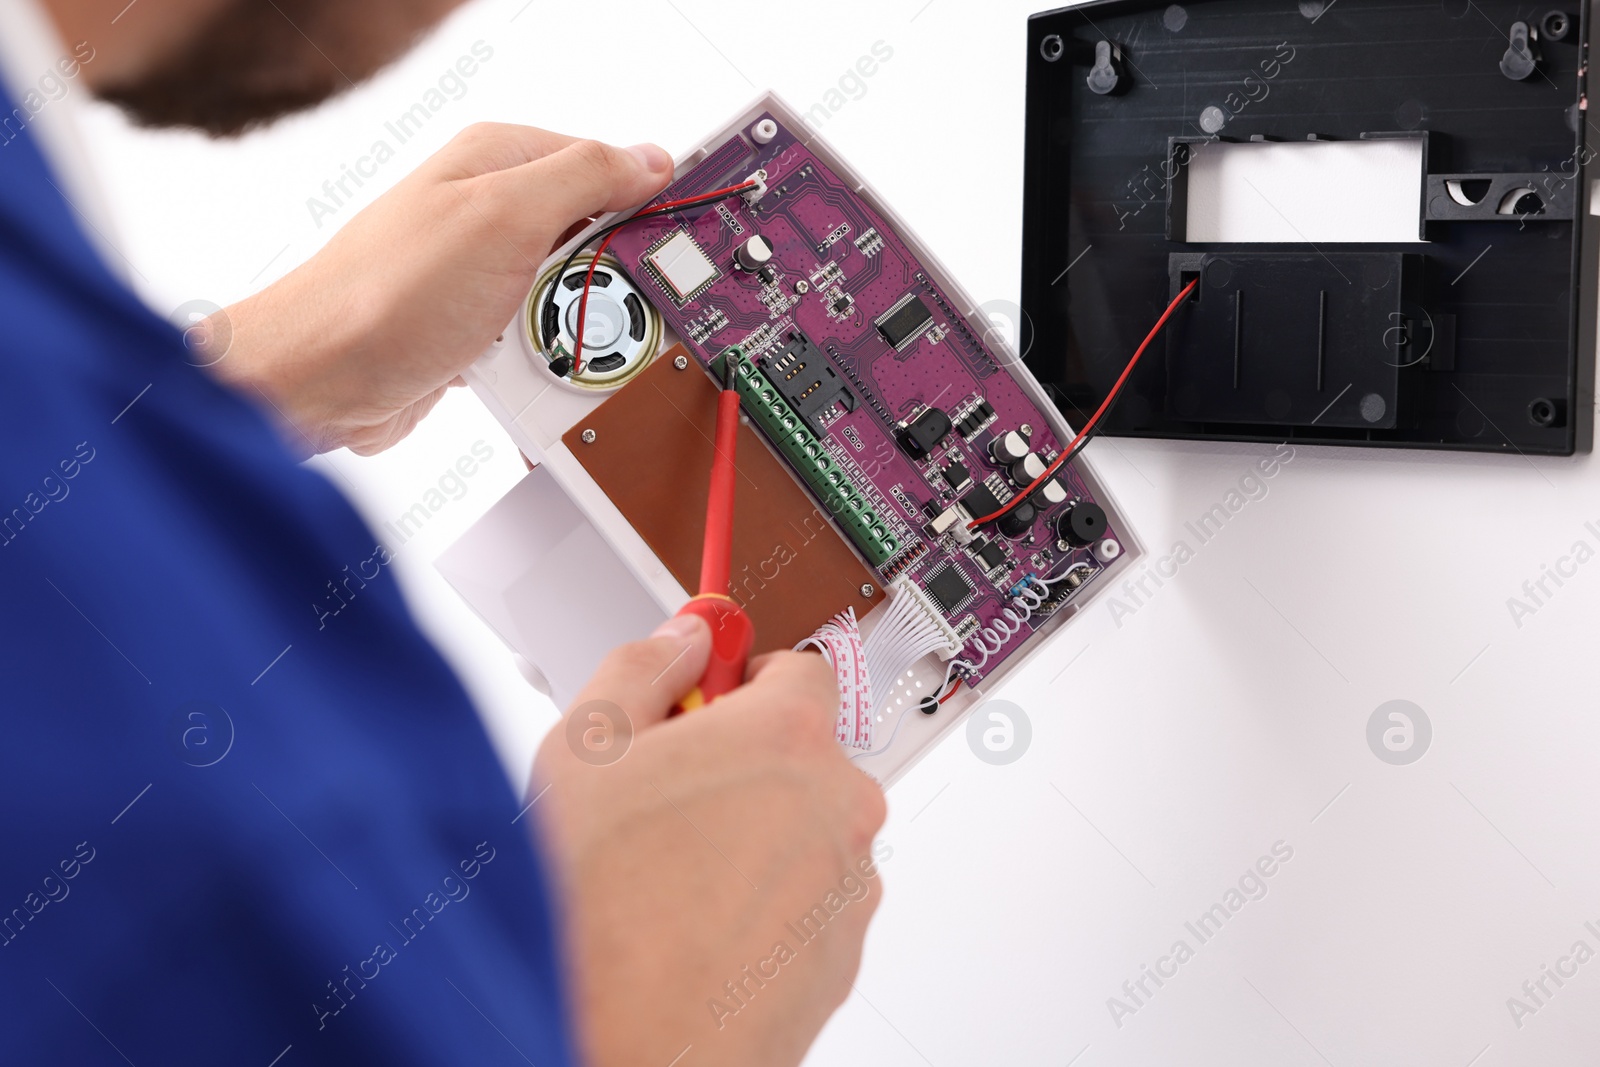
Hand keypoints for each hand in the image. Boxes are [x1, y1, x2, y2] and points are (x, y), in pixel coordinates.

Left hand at [208, 124, 673, 454]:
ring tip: (539, 340)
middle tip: (594, 302)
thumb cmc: (381, 296)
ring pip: (574, 300)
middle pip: (597, 241)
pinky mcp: (477, 330)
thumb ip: (582, 176)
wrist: (316, 382)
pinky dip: (544, 364)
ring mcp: (483, 273)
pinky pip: (541, 344)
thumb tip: (648, 157)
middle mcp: (489, 211)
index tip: (685, 236)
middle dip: (606, 283)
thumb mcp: (501, 218)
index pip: (607, 164)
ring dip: (570, 331)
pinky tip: (524, 370)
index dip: (650, 202)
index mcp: (498, 161)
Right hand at [531, 615, 887, 1066]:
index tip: (710, 692)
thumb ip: (643, 667)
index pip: (797, 667)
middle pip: (802, 752)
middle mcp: (839, 806)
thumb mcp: (583, 752)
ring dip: (754, 835)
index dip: (740, 679)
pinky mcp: (843, 953)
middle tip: (666, 796)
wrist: (630, 1048)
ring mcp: (848, 886)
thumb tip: (682, 639)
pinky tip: (696, 925)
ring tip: (670, 876)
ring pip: (803, 829)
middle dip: (741, 762)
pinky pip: (808, 900)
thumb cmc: (601, 916)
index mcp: (787, 739)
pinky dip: (766, 903)